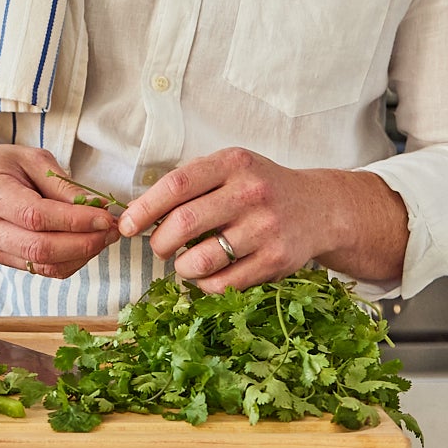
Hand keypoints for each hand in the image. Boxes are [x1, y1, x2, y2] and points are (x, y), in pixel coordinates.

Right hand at [0, 129, 119, 277]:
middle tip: (111, 231)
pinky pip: (38, 270)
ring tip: (102, 238)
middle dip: (83, 243)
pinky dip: (67, 262)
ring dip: (80, 256)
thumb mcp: (30, 159)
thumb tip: (98, 207)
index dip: (75, 221)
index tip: (105, 217)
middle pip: (39, 249)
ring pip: (41, 266)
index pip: (36, 216)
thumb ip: (62, 185)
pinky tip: (83, 246)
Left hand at [115, 148, 408, 289]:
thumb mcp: (230, 169)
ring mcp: (266, 229)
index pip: (176, 185)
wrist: (320, 209)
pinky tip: (209, 274)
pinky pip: (223, 284)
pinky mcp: (276, 261)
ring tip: (185, 262)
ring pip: (201, 260)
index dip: (144, 209)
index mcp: (233, 163)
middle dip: (159, 242)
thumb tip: (137, 214)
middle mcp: (251, 193)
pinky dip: (205, 285)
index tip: (127, 227)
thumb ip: (190, 184)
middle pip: (183, 224)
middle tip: (158, 247)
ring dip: (181, 267)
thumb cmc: (260, 188)